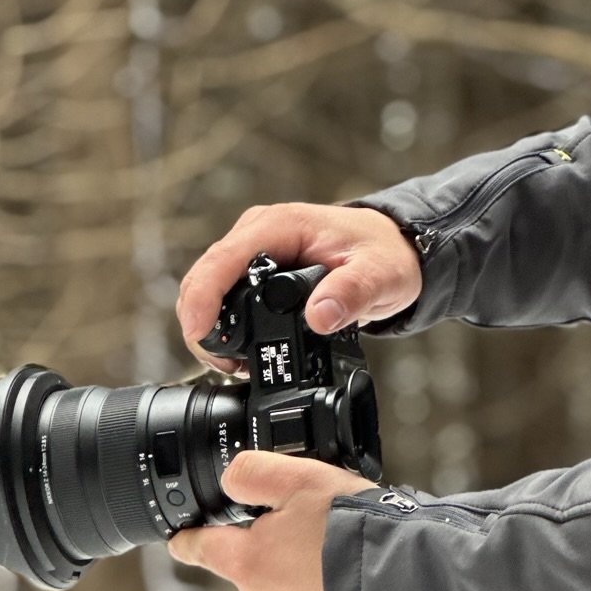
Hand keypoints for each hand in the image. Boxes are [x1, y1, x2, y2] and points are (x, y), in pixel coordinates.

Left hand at [168, 451, 377, 590]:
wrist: (410, 589)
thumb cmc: (355, 533)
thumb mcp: (303, 480)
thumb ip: (255, 473)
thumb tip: (231, 479)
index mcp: (247, 563)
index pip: (198, 548)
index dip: (189, 537)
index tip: (181, 537)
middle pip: (252, 566)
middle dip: (273, 545)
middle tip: (310, 522)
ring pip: (287, 587)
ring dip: (305, 569)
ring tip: (343, 547)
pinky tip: (358, 573)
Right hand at [176, 202, 422, 369]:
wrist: (392, 250)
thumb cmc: (384, 255)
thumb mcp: (379, 275)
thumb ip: (351, 293)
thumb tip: (319, 317)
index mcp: (280, 226)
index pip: (225, 258)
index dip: (204, 296)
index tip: (199, 332)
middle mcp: (258, 233)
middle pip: (205, 276)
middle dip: (202, 321)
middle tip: (225, 364)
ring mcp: (253, 251)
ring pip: (209, 288)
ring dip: (211, 327)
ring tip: (234, 364)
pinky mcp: (255, 270)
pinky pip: (225, 296)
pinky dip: (225, 325)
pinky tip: (241, 353)